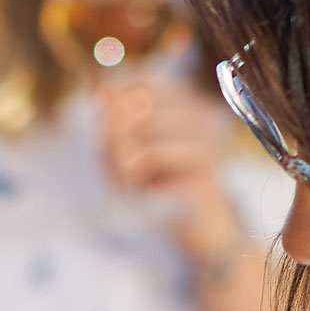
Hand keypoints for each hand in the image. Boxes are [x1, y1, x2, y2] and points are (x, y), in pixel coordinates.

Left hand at [94, 74, 245, 268]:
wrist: (198, 228)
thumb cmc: (161, 187)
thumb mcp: (127, 152)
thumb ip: (114, 118)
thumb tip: (100, 86)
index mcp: (189, 103)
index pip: (141, 82)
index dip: (116, 106)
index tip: (112, 138)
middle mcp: (203, 112)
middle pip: (138, 101)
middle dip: (114, 134)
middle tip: (115, 167)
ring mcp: (208, 136)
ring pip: (143, 124)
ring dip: (120, 156)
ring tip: (125, 180)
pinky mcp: (204, 163)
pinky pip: (150, 154)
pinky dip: (132, 173)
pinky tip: (135, 189)